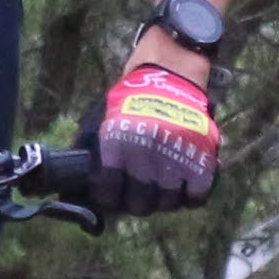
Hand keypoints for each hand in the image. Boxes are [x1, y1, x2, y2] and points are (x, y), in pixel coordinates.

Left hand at [92, 58, 217, 217]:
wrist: (171, 73)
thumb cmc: (132, 97)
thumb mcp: (102, 118)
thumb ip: (91, 149)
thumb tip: (75, 183)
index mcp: (117, 146)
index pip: (108, 194)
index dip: (109, 198)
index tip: (112, 196)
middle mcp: (145, 157)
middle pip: (140, 205)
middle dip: (137, 202)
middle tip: (138, 193)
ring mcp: (176, 160)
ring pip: (167, 204)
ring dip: (163, 199)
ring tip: (161, 187)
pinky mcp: (203, 161)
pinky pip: (196, 198)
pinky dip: (190, 196)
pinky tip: (183, 186)